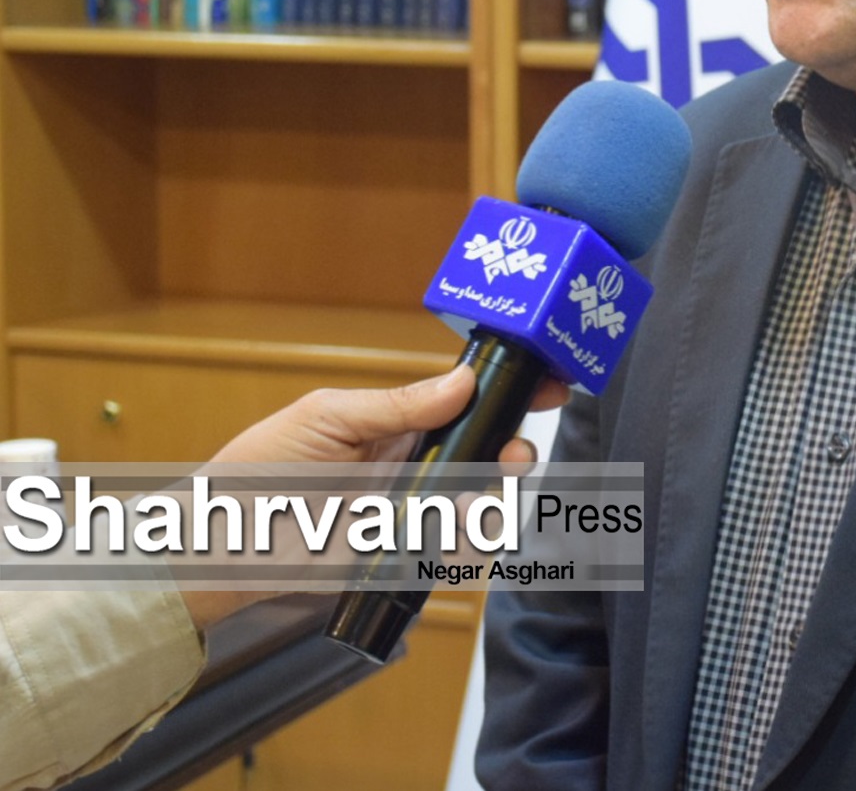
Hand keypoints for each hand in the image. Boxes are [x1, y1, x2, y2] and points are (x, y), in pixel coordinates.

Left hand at [185, 366, 567, 627]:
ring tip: (472, 501)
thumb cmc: (258, 471)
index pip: (470, 404)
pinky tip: (450, 536)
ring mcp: (415, 515)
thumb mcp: (326, 416)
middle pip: (492, 457)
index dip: (512, 394)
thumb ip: (398, 404)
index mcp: (401, 425)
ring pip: (484, 508)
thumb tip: (462, 381)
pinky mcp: (405, 560)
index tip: (549, 384)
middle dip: (516, 452)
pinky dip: (469, 548)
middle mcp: (418, 469)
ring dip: (494, 503)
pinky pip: (457, 556)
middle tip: (515, 453)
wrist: (219, 544)